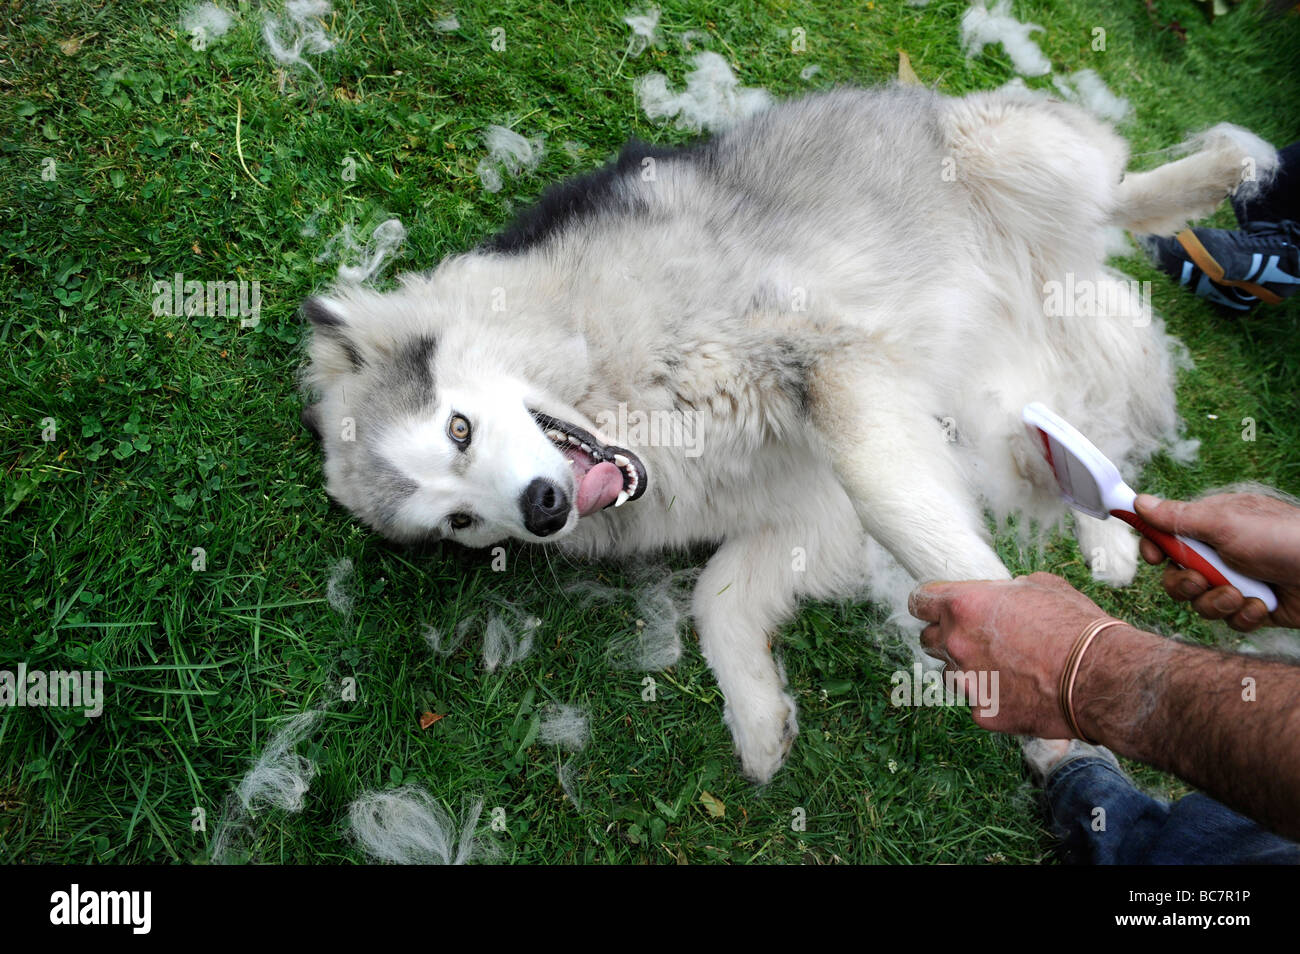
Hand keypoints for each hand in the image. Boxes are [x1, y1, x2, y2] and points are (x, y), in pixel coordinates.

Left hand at [908, 572, 1126, 737]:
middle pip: (929, 639)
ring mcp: (968, 681)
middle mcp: (956, 642)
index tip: (935, 608)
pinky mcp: (983, 712)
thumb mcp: (1040, 586)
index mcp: (964, 605)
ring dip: (967, 668)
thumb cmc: (1075, 626)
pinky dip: (992, 697)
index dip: (928, 603)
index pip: (919, 601)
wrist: (1101, 677)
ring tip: (1004, 667)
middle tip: (978, 637)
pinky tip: (1020, 692)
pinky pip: (976, 701)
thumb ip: (1004, 591)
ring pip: (949, 673)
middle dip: (948, 636)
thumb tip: (999, 594)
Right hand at [1134, 492, 1299, 631]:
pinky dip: (1244, 614)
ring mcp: (1236, 581)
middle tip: (1203, 579)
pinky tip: (1263, 605)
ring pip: (1200, 602)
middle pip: (1176, 576)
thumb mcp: (1224, 523)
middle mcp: (1220, 554)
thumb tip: (1138, 501)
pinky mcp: (1252, 607)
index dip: (1155, 549)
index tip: (1156, 557)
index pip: (1166, 536)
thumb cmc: (1281, 539)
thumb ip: (1178, 517)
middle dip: (1186, 584)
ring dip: (1218, 601)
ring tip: (1243, 594)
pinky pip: (1229, 620)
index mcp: (1210, 527)